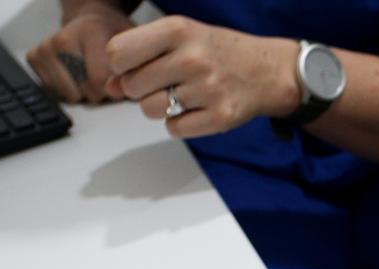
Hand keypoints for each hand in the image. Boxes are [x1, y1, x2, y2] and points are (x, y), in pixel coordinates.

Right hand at [27, 2, 133, 102]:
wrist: (89, 20)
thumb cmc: (112, 34)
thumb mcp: (131, 45)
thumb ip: (132, 68)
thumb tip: (121, 93)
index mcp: (89, 32)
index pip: (100, 81)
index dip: (115, 89)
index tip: (120, 80)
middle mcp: (62, 39)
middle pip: (87, 92)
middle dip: (101, 92)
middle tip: (104, 74)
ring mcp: (44, 48)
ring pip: (71, 97)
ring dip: (85, 92)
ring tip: (89, 72)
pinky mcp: (33, 58)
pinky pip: (56, 94)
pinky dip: (68, 90)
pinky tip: (74, 73)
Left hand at [104, 16, 298, 136]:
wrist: (268, 70)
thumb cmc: (218, 52)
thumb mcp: (180, 40)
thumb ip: (142, 57)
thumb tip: (110, 85)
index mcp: (178, 30)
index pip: (119, 53)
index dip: (120, 65)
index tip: (134, 67)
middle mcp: (192, 58)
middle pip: (132, 86)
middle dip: (139, 89)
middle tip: (162, 83)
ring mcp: (207, 89)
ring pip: (150, 111)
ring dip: (158, 108)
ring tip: (179, 96)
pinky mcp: (219, 117)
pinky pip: (174, 129)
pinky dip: (178, 124)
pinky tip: (194, 110)